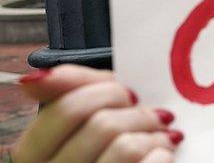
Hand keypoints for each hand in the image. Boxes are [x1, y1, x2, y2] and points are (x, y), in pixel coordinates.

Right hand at [12, 64, 181, 162]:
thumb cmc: (102, 145)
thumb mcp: (81, 116)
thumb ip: (70, 89)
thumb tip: (37, 78)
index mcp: (32, 153)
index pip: (67, 109)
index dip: (108, 93)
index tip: (128, 94)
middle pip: (102, 125)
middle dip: (138, 114)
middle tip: (155, 116)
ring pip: (126, 147)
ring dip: (154, 135)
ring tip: (162, 137)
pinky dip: (162, 154)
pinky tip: (162, 154)